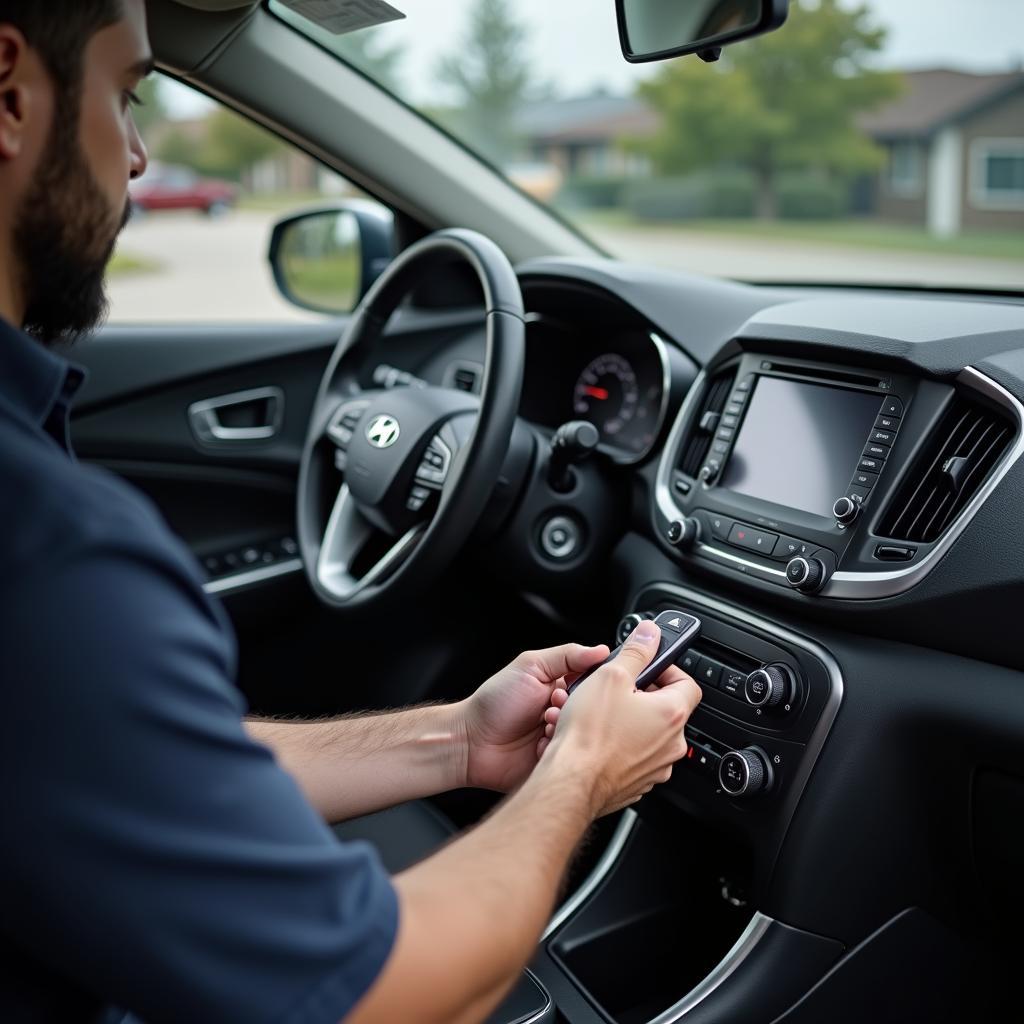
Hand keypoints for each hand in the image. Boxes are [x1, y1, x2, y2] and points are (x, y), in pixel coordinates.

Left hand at [460, 642, 610, 791]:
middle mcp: (564, 713)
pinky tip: (539, 746)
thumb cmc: (495, 701)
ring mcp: (559, 738)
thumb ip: (567, 656)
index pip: (593, 684)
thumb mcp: (530, 666)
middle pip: (591, 711)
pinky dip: (556, 751)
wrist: (470, 741)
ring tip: (543, 725)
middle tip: (554, 706)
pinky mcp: (555, 762)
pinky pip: (570, 759)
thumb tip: (600, 650)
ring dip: (563, 729)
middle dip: (575, 709)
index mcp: (562, 688)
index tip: (575, 686)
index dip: (590, 686)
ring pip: (581, 735)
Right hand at [542, 621, 701, 815]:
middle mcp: (671, 744)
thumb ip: (635, 651)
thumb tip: (650, 634)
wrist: (571, 781)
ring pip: (649, 734)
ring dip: (631, 720)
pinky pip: (635, 756)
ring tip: (603, 713)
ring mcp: (656, 767)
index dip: (667, 668)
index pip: (687, 682)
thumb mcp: (611, 676)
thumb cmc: (589, 734)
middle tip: (618, 688)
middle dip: (643, 695)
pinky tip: (599, 738)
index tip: (648, 664)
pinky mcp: (638, 782)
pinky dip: (622, 745)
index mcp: (672, 714)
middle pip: (667, 708)